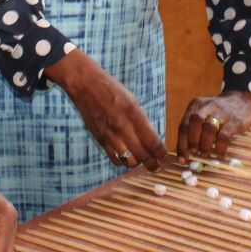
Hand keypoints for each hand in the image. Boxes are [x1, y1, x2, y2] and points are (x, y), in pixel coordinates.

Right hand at [48, 52, 165, 170]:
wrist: (86, 86)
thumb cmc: (111, 91)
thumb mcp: (132, 101)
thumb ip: (141, 121)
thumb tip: (151, 140)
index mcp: (134, 115)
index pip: (152, 142)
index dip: (161, 152)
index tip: (164, 155)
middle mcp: (122, 127)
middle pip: (143, 155)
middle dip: (153, 163)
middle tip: (157, 165)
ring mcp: (110, 136)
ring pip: (129, 162)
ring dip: (138, 162)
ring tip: (141, 159)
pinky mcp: (100, 140)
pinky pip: (115, 159)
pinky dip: (123, 161)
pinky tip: (126, 156)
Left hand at [176, 90, 250, 159]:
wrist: (241, 100)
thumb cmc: (218, 112)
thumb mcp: (203, 113)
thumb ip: (194, 128)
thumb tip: (184, 152)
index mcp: (196, 105)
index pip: (184, 124)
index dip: (181, 143)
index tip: (182, 158)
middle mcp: (207, 106)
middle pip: (194, 122)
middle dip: (192, 140)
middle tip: (193, 153)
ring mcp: (221, 113)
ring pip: (208, 128)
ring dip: (205, 144)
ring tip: (205, 154)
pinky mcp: (234, 121)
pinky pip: (224, 136)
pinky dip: (219, 148)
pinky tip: (218, 155)